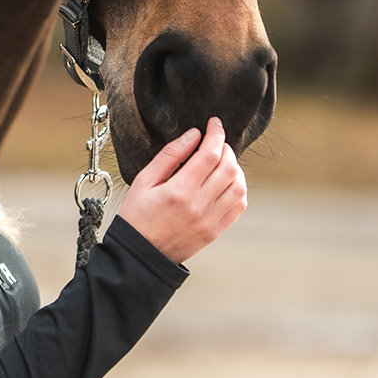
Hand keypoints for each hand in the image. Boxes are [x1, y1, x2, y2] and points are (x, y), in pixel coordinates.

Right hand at [116, 117, 247, 263]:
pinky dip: (238, 188)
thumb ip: (170, 156)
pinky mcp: (216, 231)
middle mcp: (199, 206)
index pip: (209, 155)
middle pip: (228, 168)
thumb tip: (193, 135)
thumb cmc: (137, 215)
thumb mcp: (144, 180)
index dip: (216, 134)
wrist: (141, 254)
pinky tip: (226, 181)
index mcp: (179, 191)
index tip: (214, 123)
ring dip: (235, 168)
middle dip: (226, 148)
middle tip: (216, 141)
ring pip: (239, 186)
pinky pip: (238, 206)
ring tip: (222, 160)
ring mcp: (211, 221)